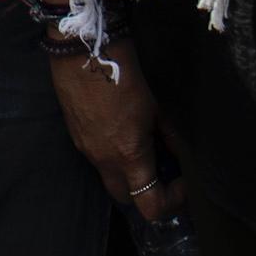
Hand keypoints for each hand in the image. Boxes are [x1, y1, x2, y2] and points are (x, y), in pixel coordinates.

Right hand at [50, 36, 182, 223]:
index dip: (172, 200)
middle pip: (126, 198)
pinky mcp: (75, 135)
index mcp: (129, 155)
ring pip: (109, 177)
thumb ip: (167, 137)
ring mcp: (86, 149)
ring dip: (127, 171)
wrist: (84, 50)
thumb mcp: (154, 108)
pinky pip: (96, 157)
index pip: (150, 205)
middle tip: (160, 168)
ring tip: (141, 143)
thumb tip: (175, 154)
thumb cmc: (124, 75)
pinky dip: (112, 153)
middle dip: (145, 191)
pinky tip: (119, 128)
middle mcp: (104, 160)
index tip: (180, 179)